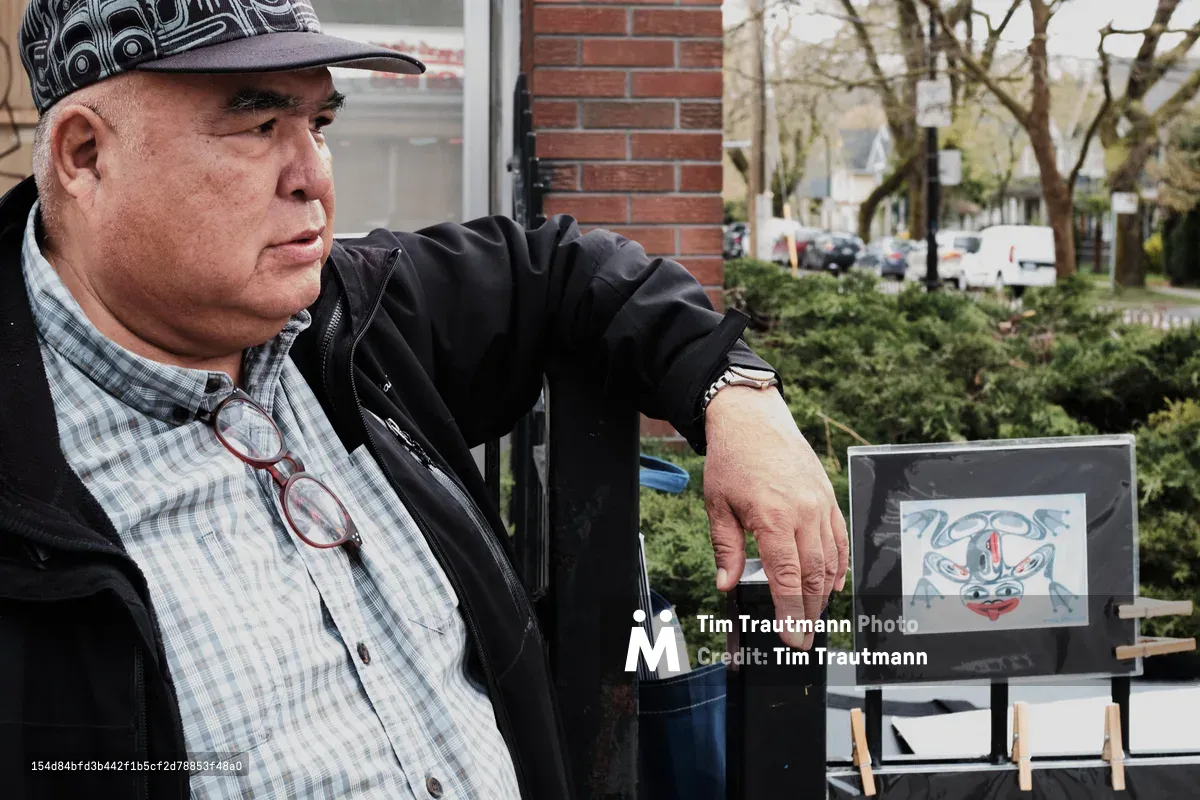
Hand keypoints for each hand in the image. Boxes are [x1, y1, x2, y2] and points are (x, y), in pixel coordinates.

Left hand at [703, 384, 848, 648]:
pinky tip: (831, 586)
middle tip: (803, 639)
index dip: (790, 612)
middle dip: (809, 613)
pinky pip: (840, 539)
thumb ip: (725, 548)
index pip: (787, 578)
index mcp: (772, 518)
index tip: (791, 638)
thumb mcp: (718, 505)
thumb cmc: (732, 460)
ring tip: (814, 618)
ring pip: (830, 561)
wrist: (754, 419)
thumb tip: (726, 584)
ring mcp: (820, 505)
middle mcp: (803, 513)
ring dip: (824, 594)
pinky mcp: (829, 497)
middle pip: (813, 576)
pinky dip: (838, 566)